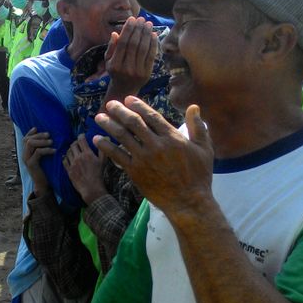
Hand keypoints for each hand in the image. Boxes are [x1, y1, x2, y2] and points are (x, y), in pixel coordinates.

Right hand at [22, 127, 54, 194]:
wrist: (42, 184)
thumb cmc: (45, 170)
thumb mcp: (42, 158)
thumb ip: (41, 149)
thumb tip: (48, 137)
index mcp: (26, 153)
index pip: (25, 139)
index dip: (30, 132)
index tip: (37, 128)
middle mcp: (24, 155)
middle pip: (28, 140)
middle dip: (39, 135)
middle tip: (49, 135)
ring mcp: (26, 160)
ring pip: (30, 144)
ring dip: (42, 141)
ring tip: (52, 142)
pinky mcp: (32, 164)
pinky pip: (38, 152)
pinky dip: (47, 150)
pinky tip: (54, 151)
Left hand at [63, 134, 106, 203]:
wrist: (91, 188)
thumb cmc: (99, 175)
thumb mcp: (103, 161)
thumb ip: (103, 149)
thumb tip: (105, 139)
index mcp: (87, 154)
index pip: (81, 140)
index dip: (81, 136)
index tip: (82, 136)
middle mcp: (78, 157)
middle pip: (73, 145)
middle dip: (75, 142)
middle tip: (78, 144)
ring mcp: (72, 164)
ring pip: (68, 152)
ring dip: (70, 150)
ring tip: (73, 150)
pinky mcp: (69, 170)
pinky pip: (64, 161)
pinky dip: (65, 158)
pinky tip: (68, 158)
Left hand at [93, 96, 213, 213]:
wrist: (188, 202)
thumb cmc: (199, 176)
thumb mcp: (204, 149)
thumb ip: (198, 127)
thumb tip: (194, 107)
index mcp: (172, 137)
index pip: (151, 116)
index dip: (138, 106)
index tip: (128, 99)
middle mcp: (156, 145)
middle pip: (133, 123)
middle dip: (119, 111)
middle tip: (110, 104)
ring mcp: (144, 158)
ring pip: (122, 136)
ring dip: (109, 125)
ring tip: (99, 118)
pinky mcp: (135, 171)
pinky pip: (117, 155)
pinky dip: (106, 146)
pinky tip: (98, 140)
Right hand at [104, 16, 157, 93]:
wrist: (124, 89)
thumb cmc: (115, 71)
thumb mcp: (108, 61)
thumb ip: (111, 47)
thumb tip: (115, 33)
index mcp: (114, 65)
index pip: (122, 43)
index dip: (128, 30)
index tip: (132, 19)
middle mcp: (126, 69)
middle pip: (133, 45)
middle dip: (138, 30)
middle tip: (142, 19)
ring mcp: (137, 71)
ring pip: (143, 49)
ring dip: (146, 34)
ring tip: (148, 24)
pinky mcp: (147, 73)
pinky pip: (151, 56)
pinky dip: (153, 44)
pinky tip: (153, 34)